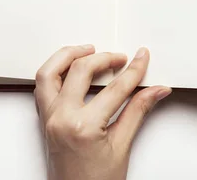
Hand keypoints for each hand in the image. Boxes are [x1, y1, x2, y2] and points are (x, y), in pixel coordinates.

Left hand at [34, 45, 171, 179]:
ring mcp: (48, 118)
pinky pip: (42, 87)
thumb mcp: (122, 147)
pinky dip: (54, 72)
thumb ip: (138, 112)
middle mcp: (61, 118)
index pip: (115, 88)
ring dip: (68, 56)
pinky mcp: (43, 121)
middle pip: (80, 70)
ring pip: (49, 73)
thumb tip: (155, 91)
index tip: (142, 59)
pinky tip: (69, 69)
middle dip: (103, 58)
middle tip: (121, 58)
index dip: (133, 70)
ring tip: (88, 51)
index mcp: (83, 126)